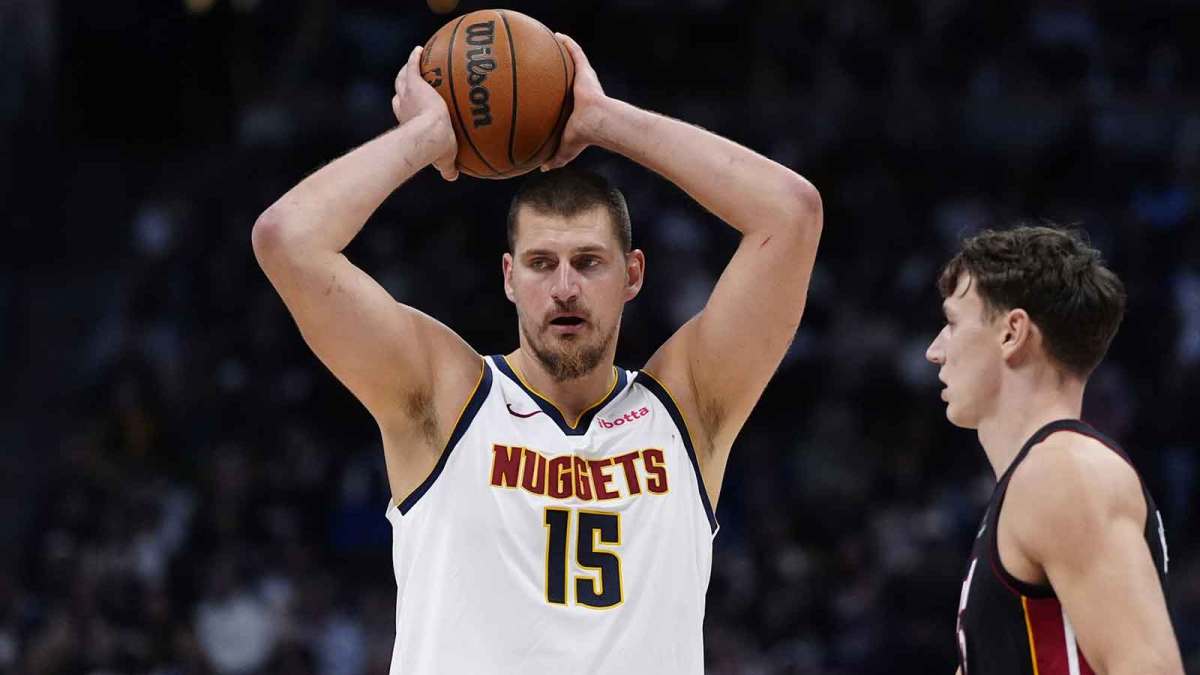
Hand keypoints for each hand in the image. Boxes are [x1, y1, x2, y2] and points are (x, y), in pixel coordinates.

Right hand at [392, 46, 457, 180]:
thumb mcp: (443, 159)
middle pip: (399, 91)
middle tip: (408, 82)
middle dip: (402, 87)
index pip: (402, 109)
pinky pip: (413, 65)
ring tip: (413, 63)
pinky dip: (414, 57)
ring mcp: (408, 93)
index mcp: (408, 120)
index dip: (404, 106)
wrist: (430, 135)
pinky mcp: (415, 83)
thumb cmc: (436, 149)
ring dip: (406, 70)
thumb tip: (453, 177)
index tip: (408, 104)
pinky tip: (419, 49)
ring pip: (402, 78)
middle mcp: (404, 105)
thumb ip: (447, 167)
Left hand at [540, 34, 611, 171]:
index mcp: (573, 108)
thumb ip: (555, 158)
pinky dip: (567, 43)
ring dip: (562, 53)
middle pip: (565, 78)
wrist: (596, 122)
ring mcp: (583, 80)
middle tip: (542, 67)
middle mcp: (578, 92)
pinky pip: (575, 52)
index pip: (562, 100)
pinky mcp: (585, 71)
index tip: (543, 93)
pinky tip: (557, 35)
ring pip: (571, 62)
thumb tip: (543, 169)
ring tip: (547, 44)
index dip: (554, 95)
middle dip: (556, 72)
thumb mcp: (564, 150)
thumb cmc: (582, 136)